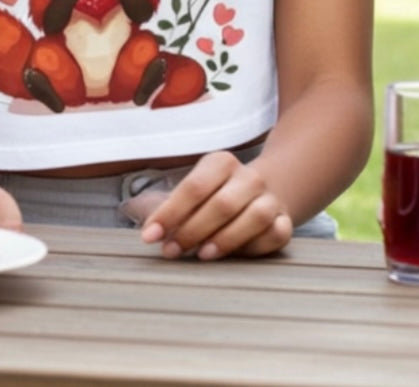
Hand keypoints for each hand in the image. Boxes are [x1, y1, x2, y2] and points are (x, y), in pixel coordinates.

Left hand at [139, 150, 290, 259]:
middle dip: (192, 230)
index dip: (169, 213)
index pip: (194, 187)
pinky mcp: (285, 220)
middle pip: (221, 204)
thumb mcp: (194, 190)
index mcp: (221, 162)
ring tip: (202, 256)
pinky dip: (258, 246)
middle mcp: (248, 176)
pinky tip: (238, 255)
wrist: (267, 189)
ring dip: (226, 239)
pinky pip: (276, 234)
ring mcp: (269, 198)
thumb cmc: (217, 195)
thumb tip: (133, 215)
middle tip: (170, 251)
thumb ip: (166, 205)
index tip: (149, 236)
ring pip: (253, 217)